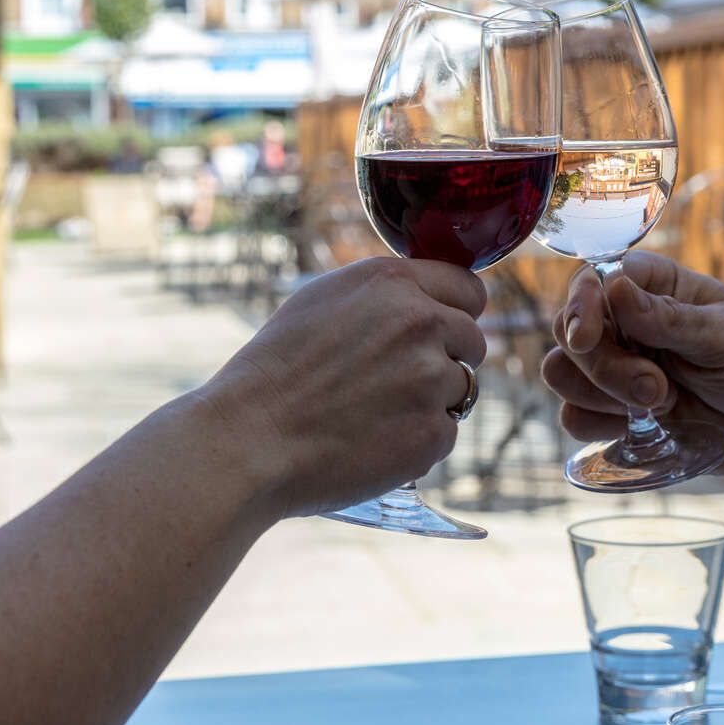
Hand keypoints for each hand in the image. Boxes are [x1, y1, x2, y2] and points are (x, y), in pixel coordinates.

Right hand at [197, 257, 486, 518]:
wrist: (250, 437)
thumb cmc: (276, 370)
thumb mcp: (325, 301)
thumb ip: (386, 295)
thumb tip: (429, 300)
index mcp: (394, 282)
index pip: (469, 289)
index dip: (454, 313)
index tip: (436, 333)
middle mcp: (422, 322)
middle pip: (473, 340)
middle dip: (446, 359)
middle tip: (395, 381)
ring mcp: (431, 378)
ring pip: (462, 388)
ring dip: (432, 402)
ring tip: (373, 412)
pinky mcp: (432, 432)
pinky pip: (446, 433)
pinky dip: (419, 442)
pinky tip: (373, 440)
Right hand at [542, 252, 723, 520]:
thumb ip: (669, 319)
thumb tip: (613, 287)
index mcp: (655, 286)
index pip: (593, 280)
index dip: (580, 305)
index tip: (588, 335)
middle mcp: (628, 323)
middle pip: (569, 332)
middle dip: (605, 366)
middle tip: (658, 389)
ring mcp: (620, 369)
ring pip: (563, 375)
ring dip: (603, 396)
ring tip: (663, 406)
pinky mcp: (617, 414)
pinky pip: (575, 419)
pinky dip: (603, 427)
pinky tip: (650, 427)